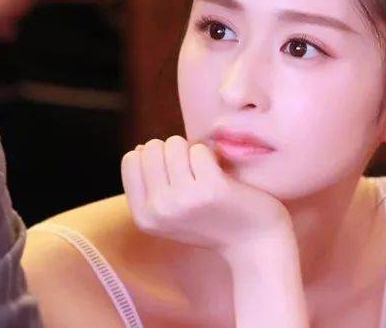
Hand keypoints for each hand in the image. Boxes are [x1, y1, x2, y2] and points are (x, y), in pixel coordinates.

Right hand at [121, 135, 292, 253]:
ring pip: (175, 144)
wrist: (253, 242)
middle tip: (193, 170)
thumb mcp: (170, 212)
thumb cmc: (212, 221)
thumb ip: (151, 185)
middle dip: (173, 150)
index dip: (154, 156)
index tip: (174, 171)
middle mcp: (158, 210)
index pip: (131, 160)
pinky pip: (200, 149)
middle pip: (151, 148)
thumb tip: (141, 148)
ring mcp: (183, 200)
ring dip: (192, 150)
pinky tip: (221, 173)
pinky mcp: (210, 188)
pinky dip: (211, 154)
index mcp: (144, 217)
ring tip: (206, 172)